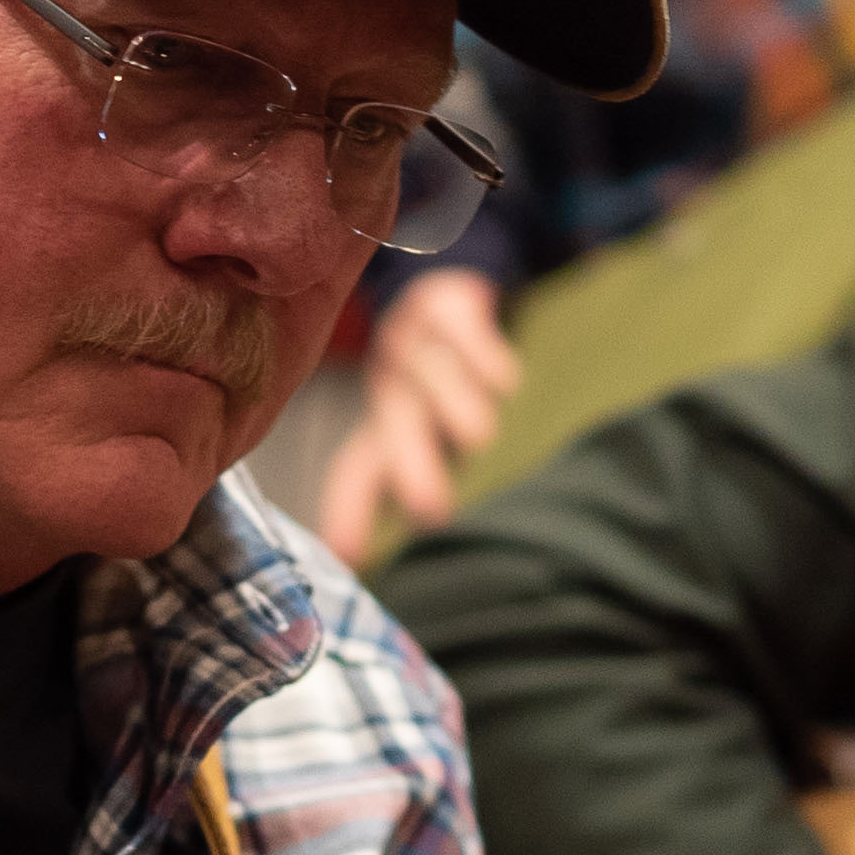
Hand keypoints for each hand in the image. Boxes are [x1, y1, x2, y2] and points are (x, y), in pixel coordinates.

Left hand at [316, 267, 516, 563]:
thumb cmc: (439, 383)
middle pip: (397, 431)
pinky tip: (505, 380)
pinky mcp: (445, 303)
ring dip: (452, 404)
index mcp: (385, 431)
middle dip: (411, 470)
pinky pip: (458, 326)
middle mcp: (392, 391)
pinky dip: (480, 353)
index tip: (350, 556)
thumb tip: (371, 559)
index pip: (359, 475)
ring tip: (479, 438)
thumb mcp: (424, 438)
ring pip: (429, 375)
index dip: (351, 514)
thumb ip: (408, 492)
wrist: (448, 294)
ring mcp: (415, 344)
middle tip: (430, 509)